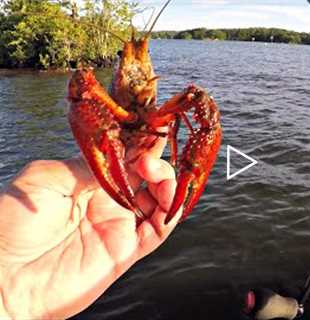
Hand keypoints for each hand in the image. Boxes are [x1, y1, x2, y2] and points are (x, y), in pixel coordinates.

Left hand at [0, 137, 181, 318]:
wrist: (5, 275)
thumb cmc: (13, 222)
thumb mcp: (46, 178)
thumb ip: (88, 166)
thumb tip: (121, 154)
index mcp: (89, 182)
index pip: (124, 159)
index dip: (139, 144)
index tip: (149, 129)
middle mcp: (108, 201)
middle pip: (147, 177)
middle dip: (155, 160)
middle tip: (151, 152)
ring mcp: (119, 226)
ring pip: (159, 201)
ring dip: (167, 183)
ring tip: (155, 172)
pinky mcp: (126, 250)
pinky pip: (159, 230)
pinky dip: (171, 212)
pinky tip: (169, 196)